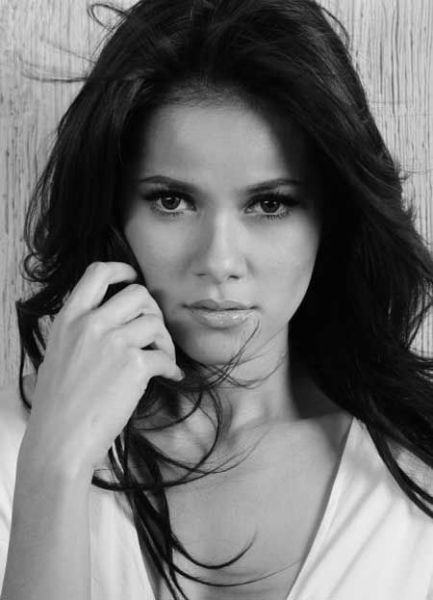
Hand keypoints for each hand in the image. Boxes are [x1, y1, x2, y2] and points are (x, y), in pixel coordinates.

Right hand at [20, 261, 182, 475]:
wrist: (60, 440)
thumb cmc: (58, 404)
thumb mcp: (58, 354)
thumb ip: (80, 331)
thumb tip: (110, 321)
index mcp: (69, 318)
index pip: (97, 273)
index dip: (121, 269)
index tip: (132, 277)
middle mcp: (91, 324)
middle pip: (138, 293)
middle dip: (152, 310)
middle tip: (153, 332)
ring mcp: (114, 343)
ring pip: (156, 322)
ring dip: (165, 341)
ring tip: (162, 359)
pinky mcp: (134, 365)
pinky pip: (166, 356)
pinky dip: (173, 367)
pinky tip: (170, 376)